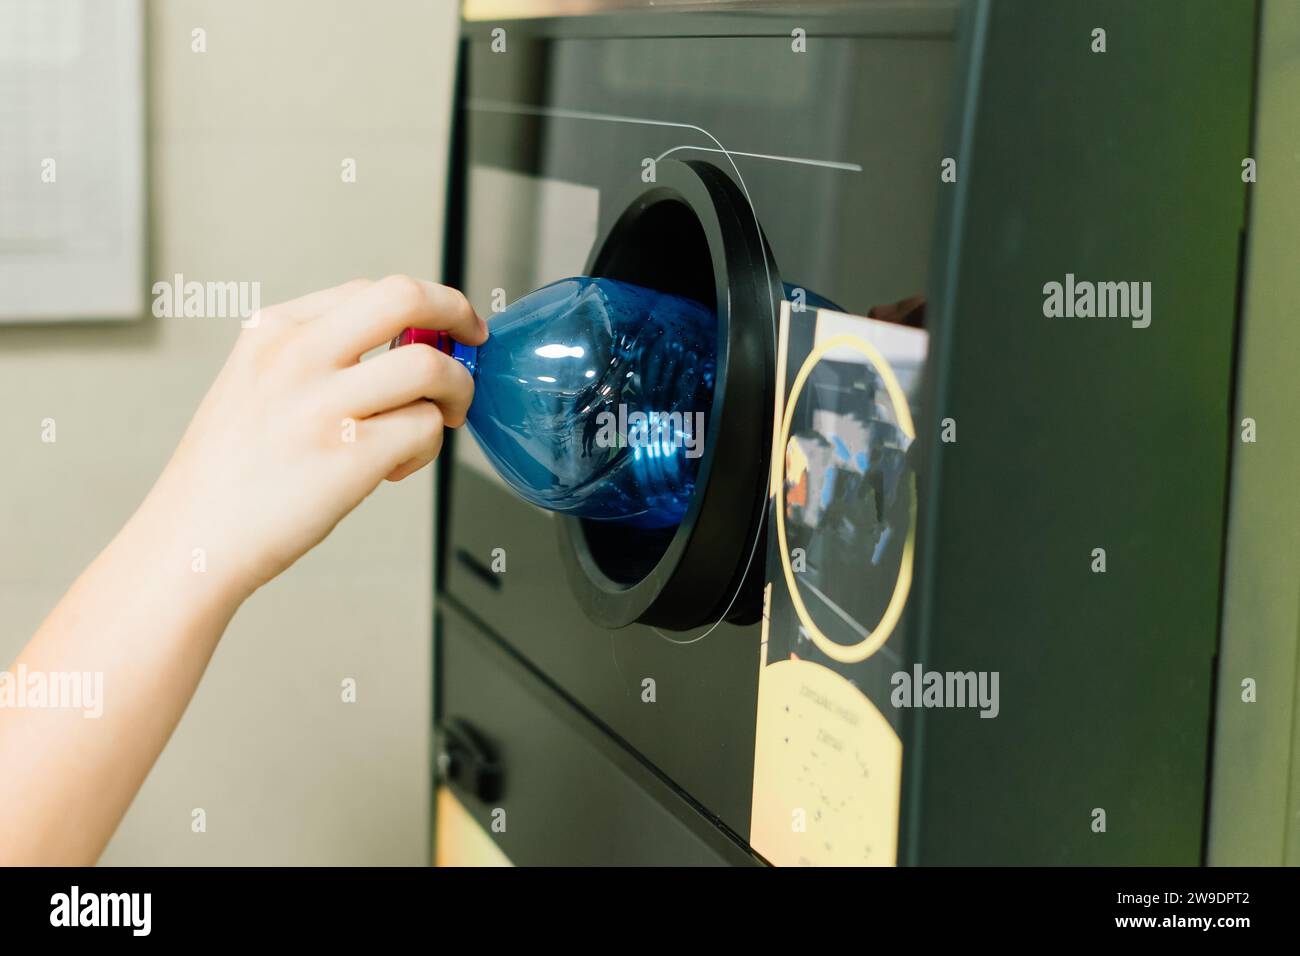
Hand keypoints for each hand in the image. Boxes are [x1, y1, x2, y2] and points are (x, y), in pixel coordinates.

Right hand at [142, 275, 485, 598]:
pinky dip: (428, 448)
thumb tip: (408, 346)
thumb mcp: (256, 384)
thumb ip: (319, 356)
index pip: (372, 291)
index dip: (423, 307)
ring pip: (431, 367)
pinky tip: (395, 467)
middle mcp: (297, 356)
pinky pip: (425, 429)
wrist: (192, 539)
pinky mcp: (349, 455)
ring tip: (441, 421)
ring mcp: (322, 404)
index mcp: (274, 331)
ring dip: (456, 393)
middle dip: (458, 313)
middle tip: (473, 341)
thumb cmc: (232, 473)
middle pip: (406, 296)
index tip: (443, 329)